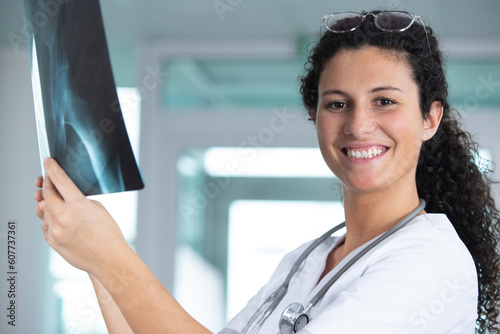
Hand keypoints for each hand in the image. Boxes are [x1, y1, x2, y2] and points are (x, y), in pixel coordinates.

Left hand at [34, 158, 128, 275]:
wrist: (109, 259)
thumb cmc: (108, 234)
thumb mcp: (97, 208)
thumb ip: (78, 199)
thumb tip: (62, 196)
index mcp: (78, 205)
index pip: (60, 180)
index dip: (52, 169)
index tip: (47, 162)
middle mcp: (64, 217)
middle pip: (47, 193)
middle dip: (47, 184)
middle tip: (48, 179)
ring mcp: (56, 230)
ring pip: (44, 209)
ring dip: (47, 203)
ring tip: (54, 201)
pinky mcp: (52, 241)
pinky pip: (45, 224)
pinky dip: (49, 219)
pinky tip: (59, 219)